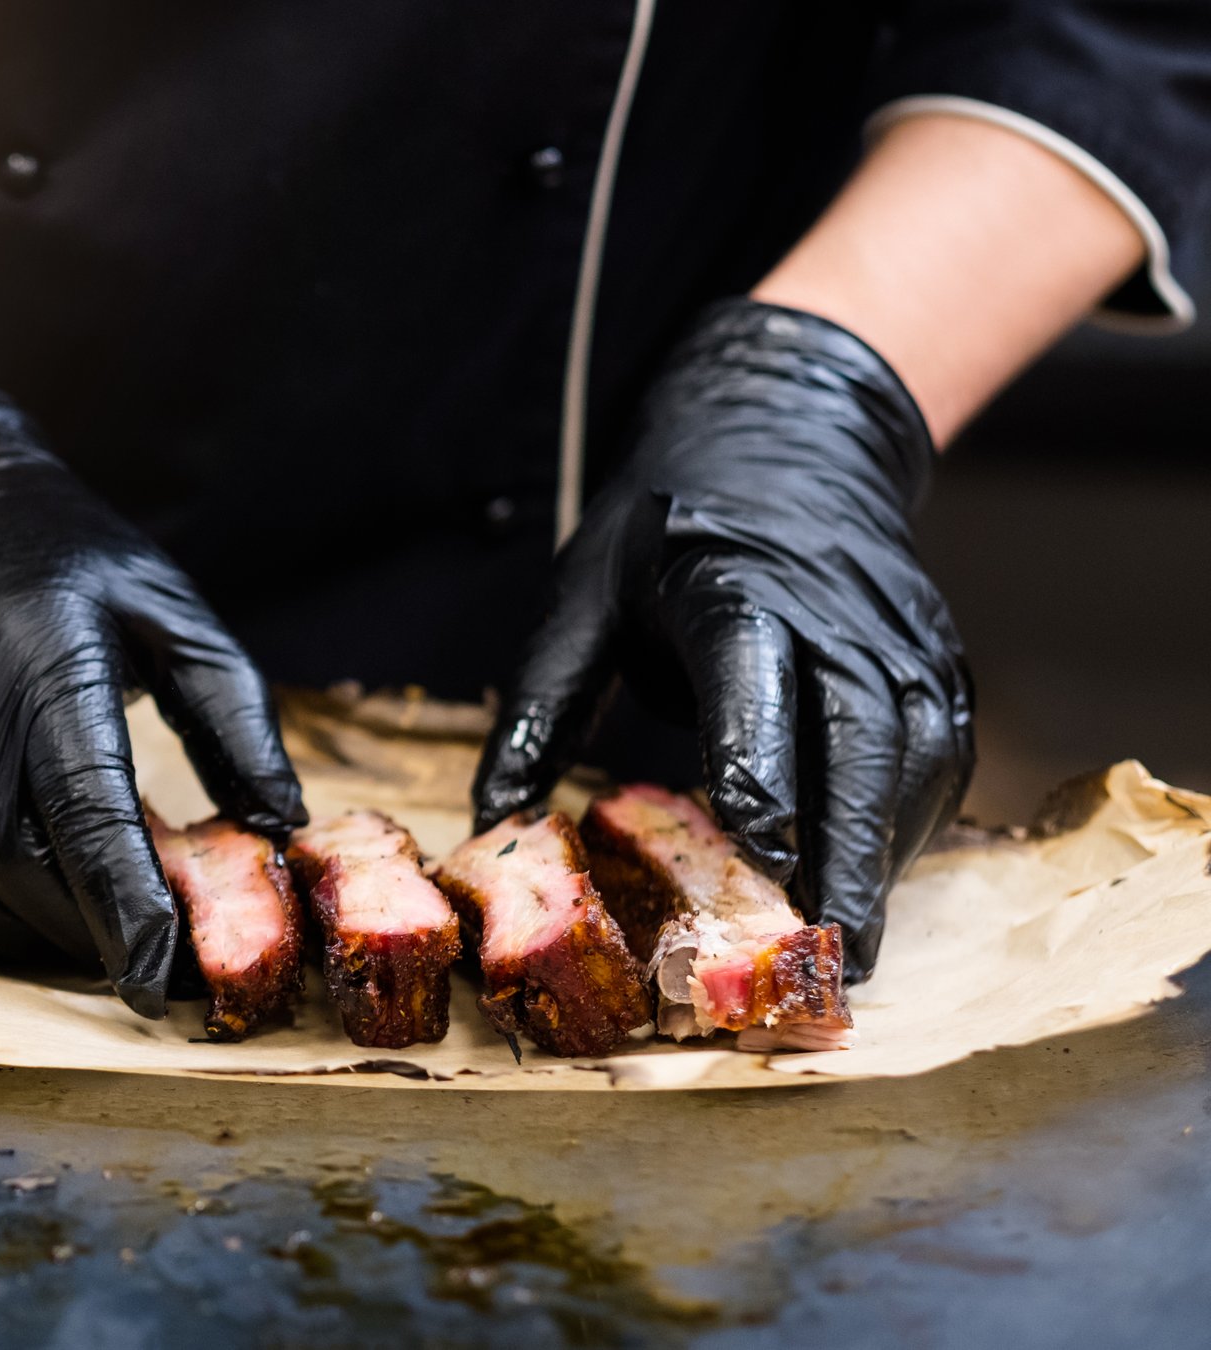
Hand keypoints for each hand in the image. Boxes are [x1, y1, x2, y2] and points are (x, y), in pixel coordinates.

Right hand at [0, 388, 304, 1015]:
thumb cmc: (61, 563)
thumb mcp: (170, 611)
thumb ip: (236, 717)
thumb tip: (284, 822)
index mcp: (47, 678)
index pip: (89, 825)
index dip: (128, 915)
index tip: (162, 980)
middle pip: (22, 881)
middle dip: (89, 936)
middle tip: (144, 950)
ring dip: (23, 939)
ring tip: (79, 929)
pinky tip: (2, 903)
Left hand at [473, 299, 973, 979]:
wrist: (788, 435)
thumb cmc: (669, 524)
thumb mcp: (582, 590)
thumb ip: (543, 703)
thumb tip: (495, 818)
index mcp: (735, 588)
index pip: (757, 680)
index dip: (761, 767)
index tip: (756, 852)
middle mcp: (836, 616)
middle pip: (863, 741)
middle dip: (849, 853)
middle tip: (827, 953)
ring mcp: (902, 639)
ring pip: (915, 761)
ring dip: (885, 857)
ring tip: (848, 949)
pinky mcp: (939, 662)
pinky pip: (938, 759)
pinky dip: (908, 829)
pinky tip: (868, 886)